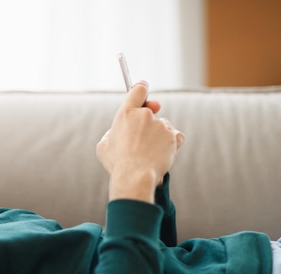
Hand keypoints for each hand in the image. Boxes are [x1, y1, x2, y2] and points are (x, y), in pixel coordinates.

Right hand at [96, 81, 184, 202]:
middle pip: (151, 109)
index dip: (141, 89)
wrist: (134, 176)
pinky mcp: (174, 136)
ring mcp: (161, 125)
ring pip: (163, 125)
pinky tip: (163, 153)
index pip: (138, 90)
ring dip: (159, 135)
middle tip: (145, 131)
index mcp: (126, 113)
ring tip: (148, 153)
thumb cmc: (117, 163)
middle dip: (150, 117)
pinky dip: (172, 143)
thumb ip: (112, 132)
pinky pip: (176, 136)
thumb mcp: (104, 145)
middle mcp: (145, 115)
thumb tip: (119, 132)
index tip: (143, 90)